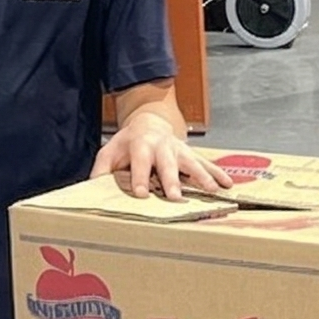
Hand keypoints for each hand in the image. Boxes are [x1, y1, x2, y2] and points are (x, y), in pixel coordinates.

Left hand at [92, 116, 229, 200]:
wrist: (149, 122)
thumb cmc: (127, 144)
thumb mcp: (109, 152)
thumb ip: (101, 171)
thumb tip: (90, 190)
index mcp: (140, 145)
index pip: (140, 162)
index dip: (141, 177)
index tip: (142, 194)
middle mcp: (162, 146)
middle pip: (168, 164)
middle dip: (173, 180)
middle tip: (176, 197)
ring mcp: (180, 149)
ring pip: (193, 162)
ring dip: (203, 176)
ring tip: (213, 190)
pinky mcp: (192, 154)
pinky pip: (207, 164)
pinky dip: (218, 173)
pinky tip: (228, 185)